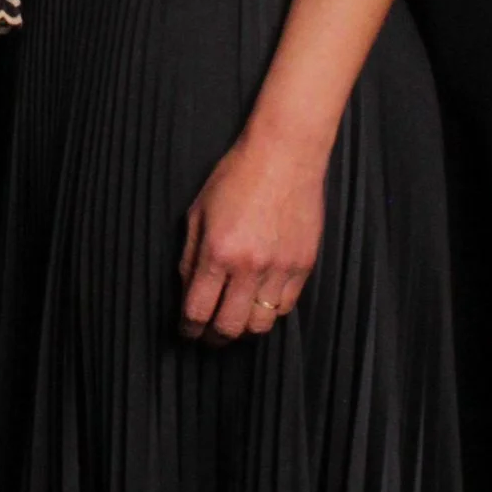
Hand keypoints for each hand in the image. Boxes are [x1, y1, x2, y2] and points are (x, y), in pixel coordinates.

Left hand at [178, 127, 325, 344]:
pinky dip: (270, 312)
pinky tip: (259, 302)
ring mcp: (280, 268)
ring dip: (244, 329)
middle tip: (208, 335)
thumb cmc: (236, 176)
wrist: (285, 154)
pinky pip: (286, 307)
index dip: (188, 329)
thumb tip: (188, 292)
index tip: (187, 331)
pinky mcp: (303, 265)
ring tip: (235, 320)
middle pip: (229, 328)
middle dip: (214, 338)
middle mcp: (249, 266)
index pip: (197, 311)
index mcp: (217, 252)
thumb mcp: (198, 213)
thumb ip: (190, 256)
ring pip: (261, 324)